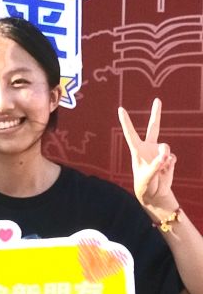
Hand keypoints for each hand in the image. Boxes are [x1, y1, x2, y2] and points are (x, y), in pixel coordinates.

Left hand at [120, 99, 178, 217]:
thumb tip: (166, 156)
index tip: (120, 108)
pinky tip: (165, 171)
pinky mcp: (170, 159)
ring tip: (161, 167)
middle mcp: (149, 147)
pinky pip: (173, 158)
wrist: (155, 194)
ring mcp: (160, 152)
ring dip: (164, 156)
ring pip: (166, 147)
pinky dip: (170, 165)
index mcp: (137, 149)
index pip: (131, 133)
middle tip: (158, 99)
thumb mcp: (146, 177)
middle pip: (154, 127)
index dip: (126, 121)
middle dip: (156, 113)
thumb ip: (156, 166)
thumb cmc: (144, 184)